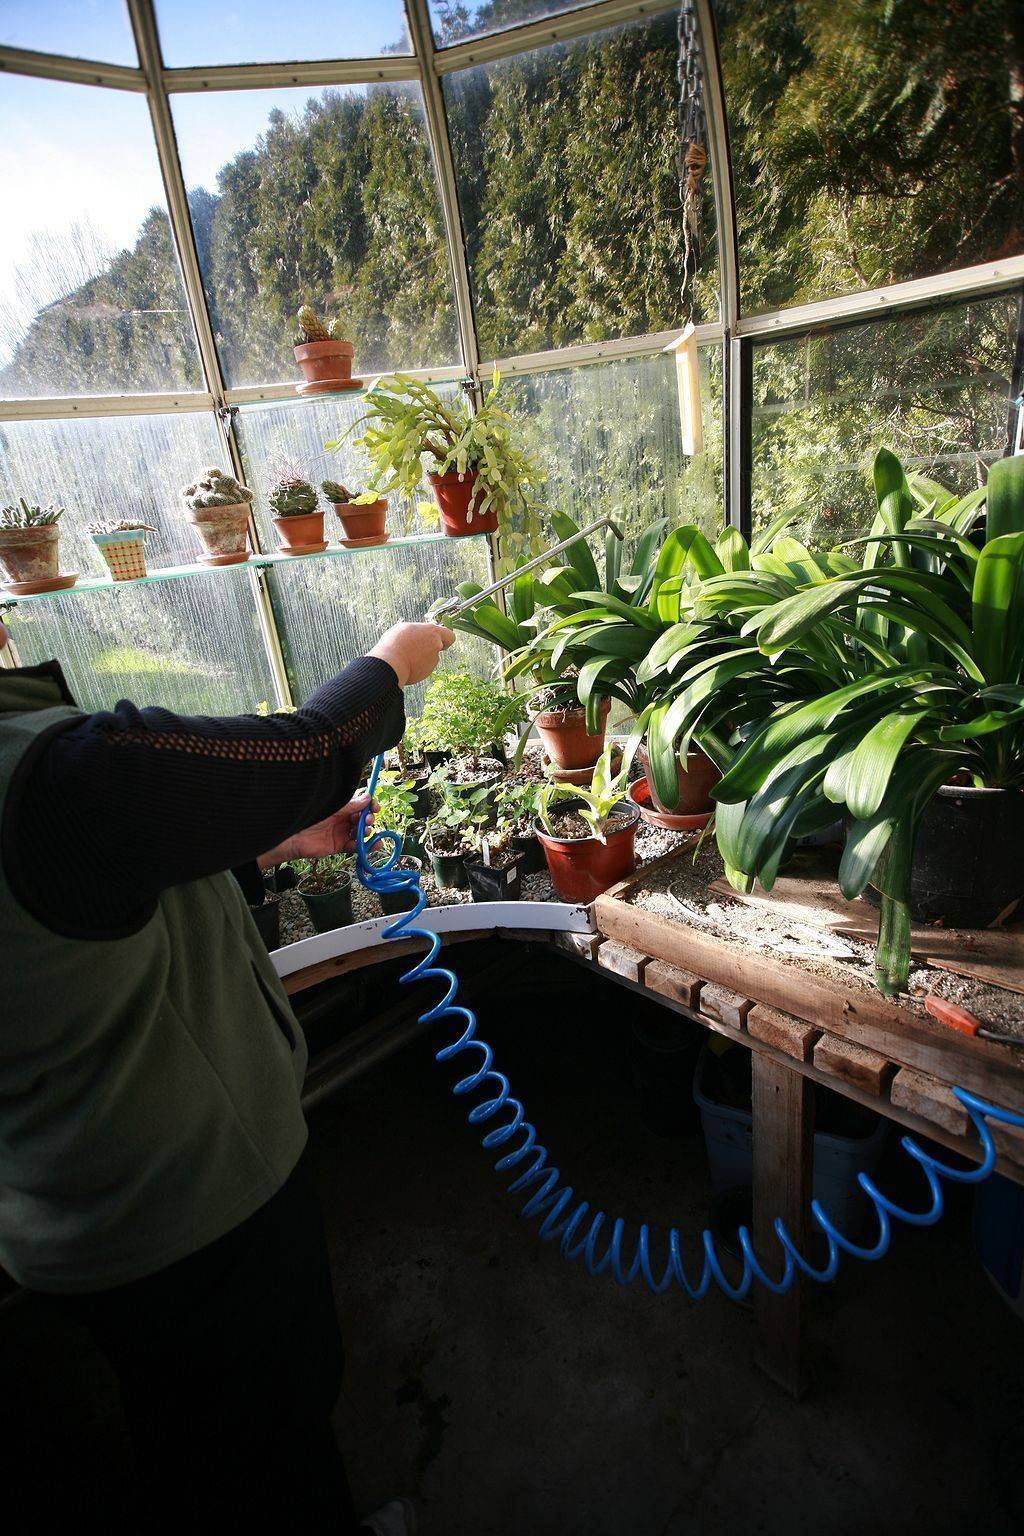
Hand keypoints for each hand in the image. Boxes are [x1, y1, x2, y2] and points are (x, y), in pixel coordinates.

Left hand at [257, 796, 375, 867]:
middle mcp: (343, 819)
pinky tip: (367, 846)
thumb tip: (368, 797)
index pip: (361, 804)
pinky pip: (355, 847)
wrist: (294, 837)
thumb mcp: (333, 809)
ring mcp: (342, 833)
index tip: (375, 807)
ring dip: (368, 833)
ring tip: (366, 832)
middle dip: (369, 819)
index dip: (370, 805)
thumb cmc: (310, 818)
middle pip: (363, 819)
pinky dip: (362, 847)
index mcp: (342, 807)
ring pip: (361, 833)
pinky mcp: (339, 846)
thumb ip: (350, 805)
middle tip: (368, 820)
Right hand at [368, 621, 454, 687]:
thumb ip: (419, 631)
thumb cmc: (395, 643)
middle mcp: (436, 646)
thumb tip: (421, 634)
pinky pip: (422, 667)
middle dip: (430, 647)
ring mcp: (432, 661)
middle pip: (438, 647)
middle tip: (418, 647)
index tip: (438, 639)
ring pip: (429, 658)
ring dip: (421, 657)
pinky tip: (404, 664)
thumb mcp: (406, 628)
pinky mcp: (426, 673)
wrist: (390, 664)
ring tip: (405, 655)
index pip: (449, 635)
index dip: (445, 638)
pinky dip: (416, 666)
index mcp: (433, 632)